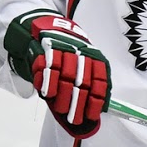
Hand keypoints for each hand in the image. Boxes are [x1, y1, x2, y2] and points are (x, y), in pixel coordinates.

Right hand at [4, 10, 110, 137]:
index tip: (90, 116)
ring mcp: (64, 50)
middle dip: (78, 103)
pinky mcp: (46, 49)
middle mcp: (81, 53)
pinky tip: (48, 94)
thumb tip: (92, 114)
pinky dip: (47, 83)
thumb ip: (88, 86)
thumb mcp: (84, 65)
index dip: (95, 101)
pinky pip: (48, 69)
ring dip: (63, 96)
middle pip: (82, 82)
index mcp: (95, 57)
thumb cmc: (68, 55)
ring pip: (66, 76)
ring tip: (60, 109)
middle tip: (74, 118)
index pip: (99, 81)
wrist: (48, 29)